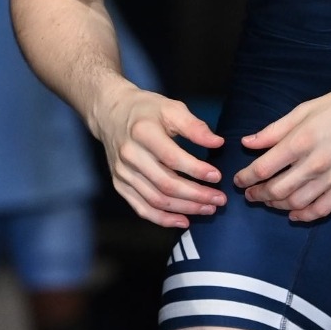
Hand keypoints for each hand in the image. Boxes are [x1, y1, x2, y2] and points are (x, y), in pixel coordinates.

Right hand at [95, 89, 225, 227]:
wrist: (111, 114)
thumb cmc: (146, 110)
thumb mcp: (171, 108)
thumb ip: (194, 126)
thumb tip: (217, 142)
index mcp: (143, 133)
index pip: (172, 158)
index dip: (196, 170)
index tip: (217, 176)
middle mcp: (130, 155)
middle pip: (166, 184)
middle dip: (196, 195)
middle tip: (219, 199)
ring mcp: (123, 173)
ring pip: (156, 200)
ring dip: (185, 208)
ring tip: (208, 209)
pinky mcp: (120, 185)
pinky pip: (141, 208)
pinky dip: (163, 219)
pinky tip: (184, 221)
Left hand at [233, 79, 330, 222]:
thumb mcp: (303, 110)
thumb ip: (274, 130)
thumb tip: (247, 142)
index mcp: (300, 141)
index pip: (263, 168)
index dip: (246, 178)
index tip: (239, 180)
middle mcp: (314, 163)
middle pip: (276, 190)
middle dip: (258, 195)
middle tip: (251, 194)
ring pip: (296, 203)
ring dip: (277, 206)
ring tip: (269, 201)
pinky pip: (321, 210)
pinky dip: (304, 216)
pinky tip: (294, 214)